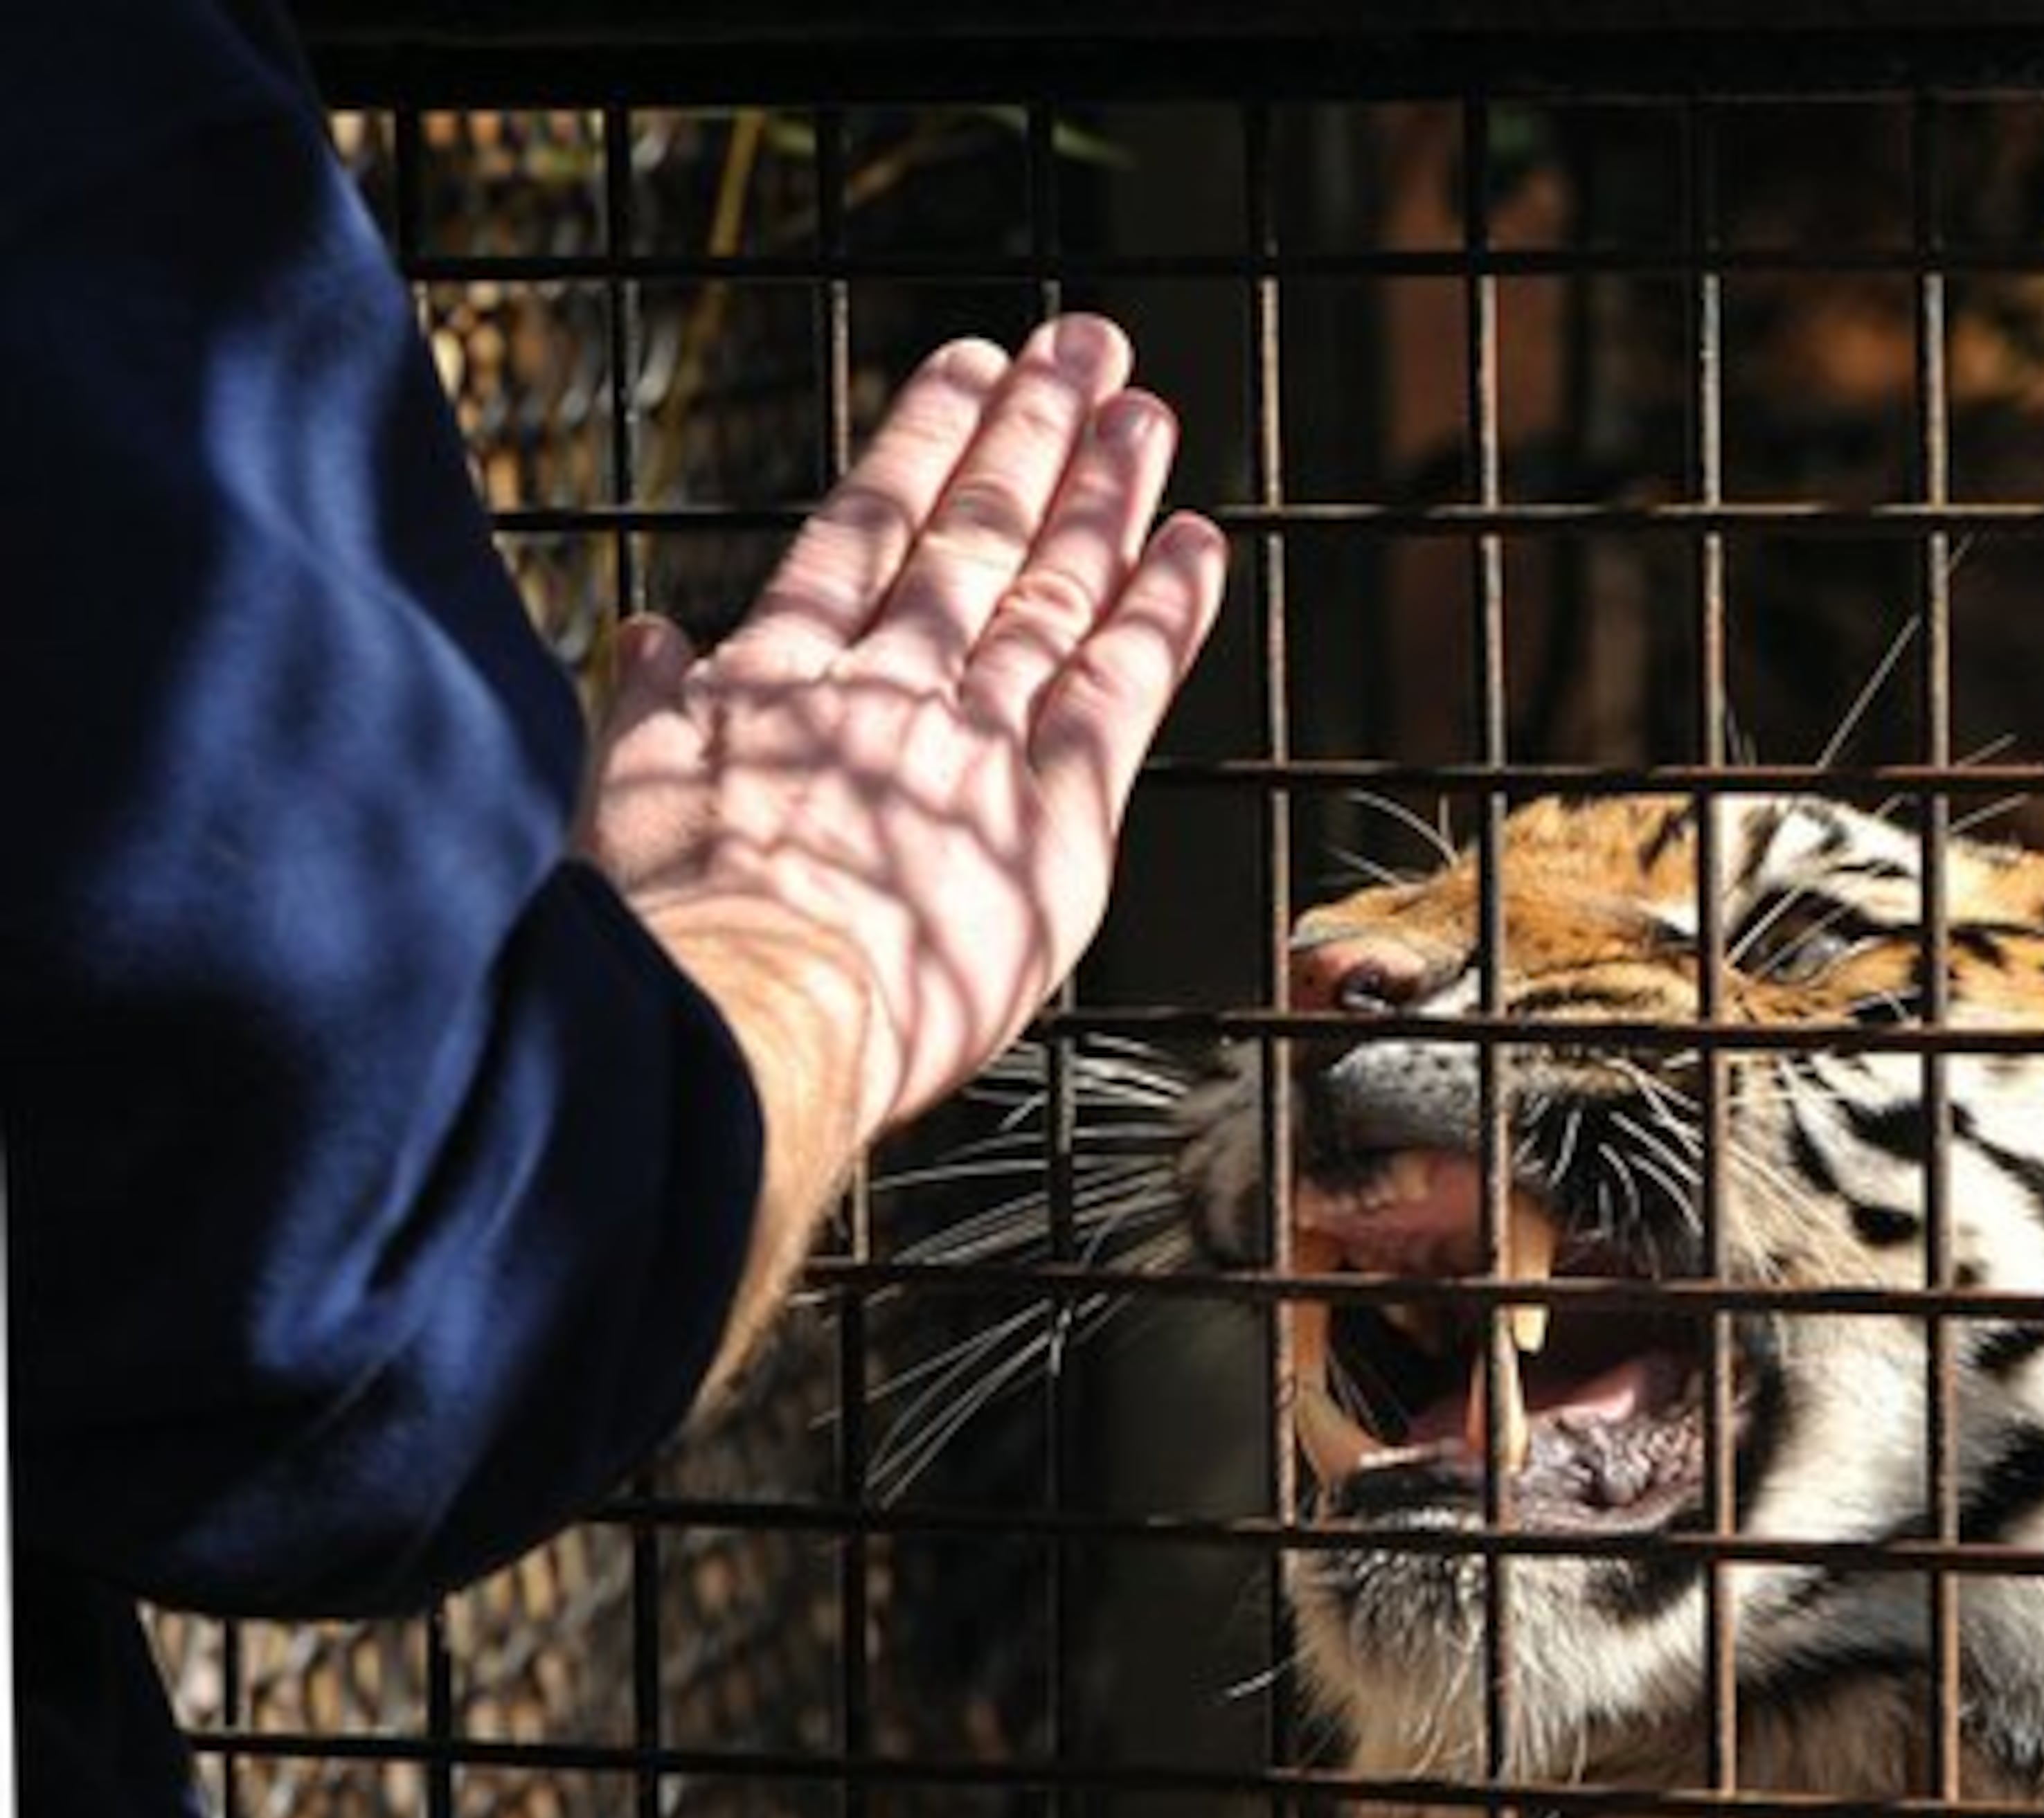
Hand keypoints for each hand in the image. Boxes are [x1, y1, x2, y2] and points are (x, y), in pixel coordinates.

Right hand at [587, 313, 1227, 1139]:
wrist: (744, 1015)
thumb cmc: (667, 938)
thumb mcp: (617, 799)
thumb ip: (645, 707)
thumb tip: (644, 630)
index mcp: (777, 680)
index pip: (861, 533)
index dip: (921, 443)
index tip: (965, 368)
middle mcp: (887, 686)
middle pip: (971, 533)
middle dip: (1031, 430)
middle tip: (1084, 347)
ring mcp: (974, 740)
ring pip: (1051, 587)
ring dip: (1102, 492)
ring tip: (1143, 408)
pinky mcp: (1053, 813)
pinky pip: (1121, 685)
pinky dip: (1163, 610)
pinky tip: (1197, 543)